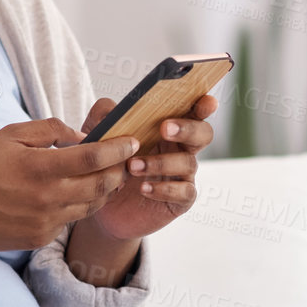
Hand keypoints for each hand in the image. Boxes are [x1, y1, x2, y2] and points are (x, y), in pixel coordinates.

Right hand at [0, 118, 138, 257]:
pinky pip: (71, 220)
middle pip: (101, 185)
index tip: (131, 141)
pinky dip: (79, 206)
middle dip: (119, 170)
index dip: (117, 149)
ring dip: (104, 190)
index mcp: (39, 168)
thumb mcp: (9, 135)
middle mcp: (47, 197)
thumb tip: (80, 136)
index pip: (93, 157)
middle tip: (126, 159)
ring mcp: (46, 222)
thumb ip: (49, 130)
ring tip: (108, 175)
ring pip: (91, 205)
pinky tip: (74, 194)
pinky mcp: (41, 237)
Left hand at [78, 93, 217, 242]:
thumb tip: (111, 108)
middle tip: (164, 128)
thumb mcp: (99, 137)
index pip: (193, 110)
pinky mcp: (180, 200)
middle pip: (203, 133)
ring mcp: (183, 174)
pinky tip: (144, 188)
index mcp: (168, 127)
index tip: (206, 101)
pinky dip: (164, 189)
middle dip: (188, 128)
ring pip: (188, 162)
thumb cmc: (108, 164)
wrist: (102, 205)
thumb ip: (103, 116)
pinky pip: (183, 192)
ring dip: (161, 162)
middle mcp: (181, 148)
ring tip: (133, 166)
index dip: (203, 105)